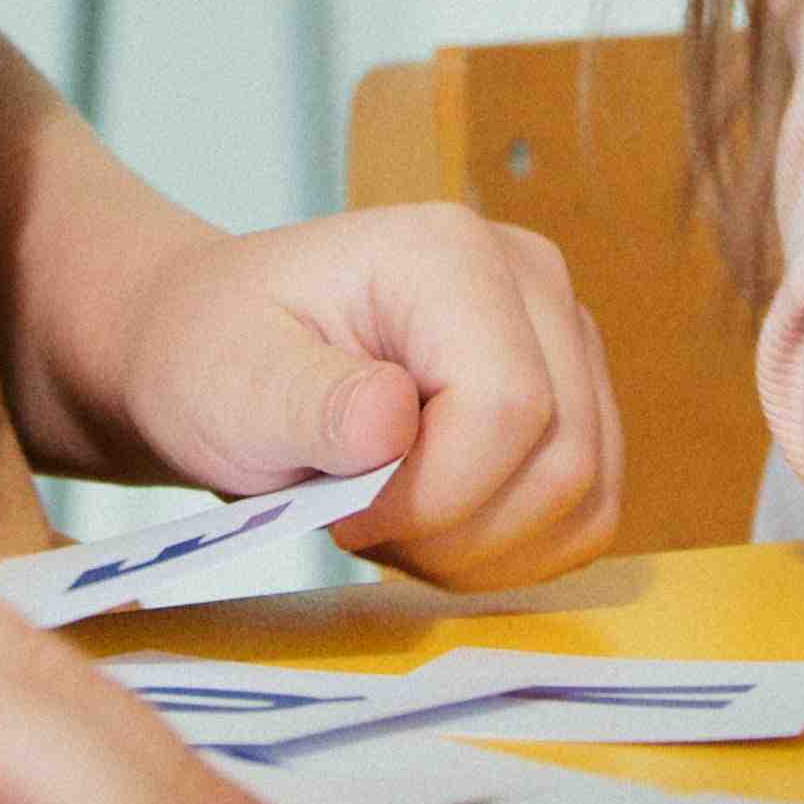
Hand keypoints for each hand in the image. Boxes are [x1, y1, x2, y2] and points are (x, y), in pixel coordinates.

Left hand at [91, 206, 624, 589]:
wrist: (217, 351)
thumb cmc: (215, 357)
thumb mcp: (229, 381)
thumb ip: (307, 401)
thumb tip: (391, 420)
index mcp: (449, 253)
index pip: (508, 408)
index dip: (434, 495)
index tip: (342, 510)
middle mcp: (530, 279)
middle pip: (563, 460)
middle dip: (457, 532)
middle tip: (359, 522)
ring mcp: (563, 336)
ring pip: (586, 497)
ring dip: (484, 550)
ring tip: (390, 520)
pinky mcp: (575, 395)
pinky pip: (589, 511)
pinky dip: (512, 550)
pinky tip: (432, 526)